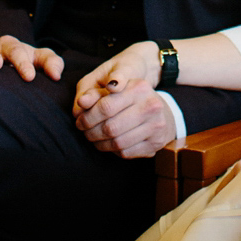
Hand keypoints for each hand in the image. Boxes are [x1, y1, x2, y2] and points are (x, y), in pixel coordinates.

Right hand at [0, 36, 63, 81]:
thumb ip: (53, 64)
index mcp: (22, 48)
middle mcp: (5, 47)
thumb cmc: (24, 62)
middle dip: (19, 61)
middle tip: (23, 74)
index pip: (29, 55)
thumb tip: (56, 76)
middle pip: (13, 50)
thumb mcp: (40, 60)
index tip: (30, 78)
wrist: (1, 59)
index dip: (29, 65)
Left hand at [74, 43, 174, 158]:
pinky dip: (112, 151)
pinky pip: (126, 153)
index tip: (80, 121)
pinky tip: (110, 143)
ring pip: (117, 143)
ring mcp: (156, 125)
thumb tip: (82, 102)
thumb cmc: (130, 98)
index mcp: (140, 87)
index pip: (105, 106)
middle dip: (91, 132)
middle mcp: (152, 105)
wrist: (160, 112)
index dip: (87, 117)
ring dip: (100, 144)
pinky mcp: (156, 143)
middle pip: (110, 127)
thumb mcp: (114, 89)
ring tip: (94, 138)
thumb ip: (95, 94)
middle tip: (85, 131)